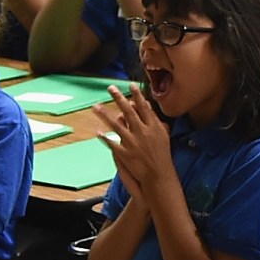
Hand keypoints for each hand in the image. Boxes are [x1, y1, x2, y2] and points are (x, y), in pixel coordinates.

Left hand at [97, 83, 173, 201]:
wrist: (159, 175)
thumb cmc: (163, 155)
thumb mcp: (164, 135)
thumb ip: (157, 121)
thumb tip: (150, 109)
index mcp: (153, 126)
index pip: (143, 107)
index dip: (136, 95)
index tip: (130, 84)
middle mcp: (142, 132)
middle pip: (128, 111)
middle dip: (119, 98)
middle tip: (110, 88)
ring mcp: (132, 142)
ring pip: (116, 125)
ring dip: (104, 114)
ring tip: (95, 106)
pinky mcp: (125, 153)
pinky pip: (112, 143)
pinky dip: (104, 137)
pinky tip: (98, 132)